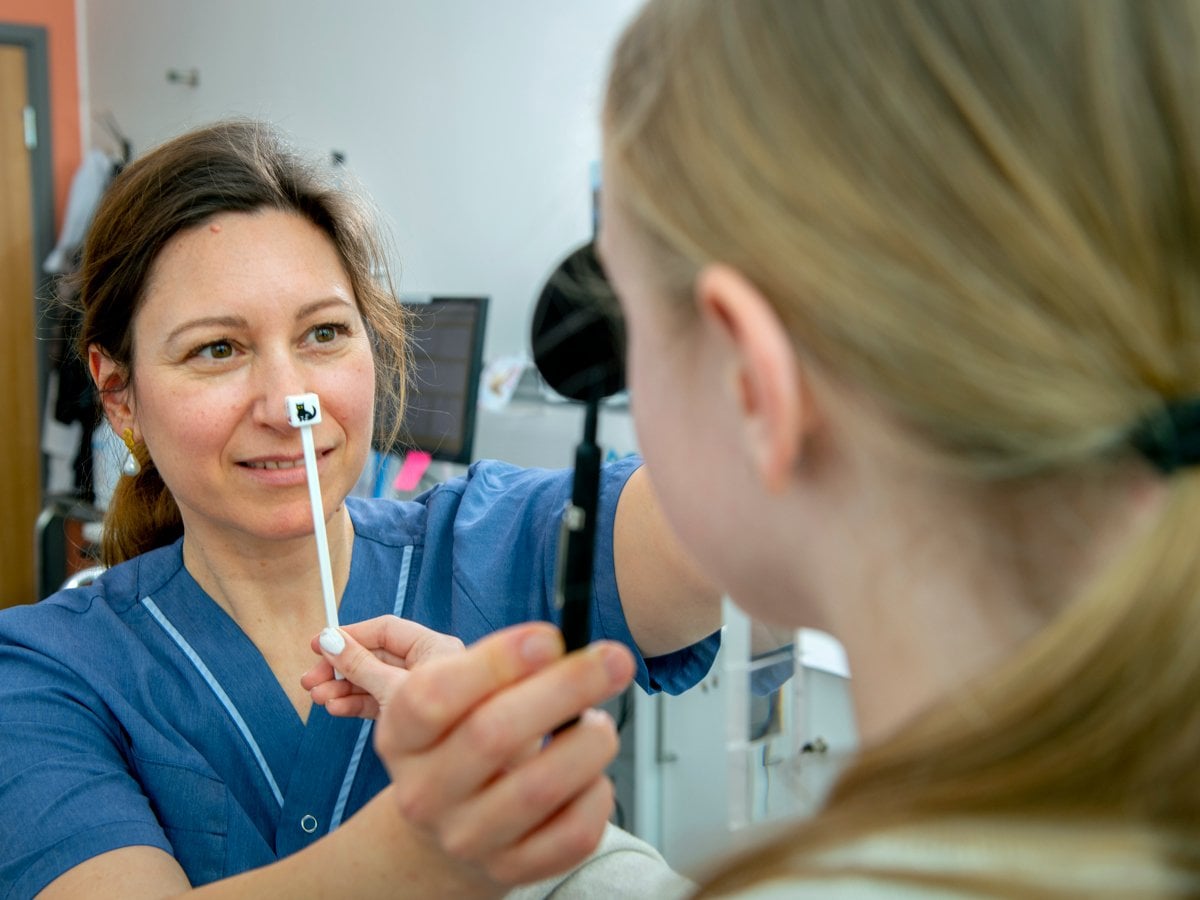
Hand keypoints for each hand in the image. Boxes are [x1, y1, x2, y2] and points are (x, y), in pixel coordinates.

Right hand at [301, 616, 464, 718]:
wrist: (464, 769)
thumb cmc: (442, 723)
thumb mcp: (394, 690)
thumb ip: (362, 666)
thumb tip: (330, 642)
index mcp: (434, 648)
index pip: (385, 630)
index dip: (351, 635)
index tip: (319, 644)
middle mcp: (427, 665)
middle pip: (374, 656)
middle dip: (341, 668)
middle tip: (310, 680)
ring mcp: (417, 690)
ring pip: (373, 680)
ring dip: (343, 688)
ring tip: (319, 698)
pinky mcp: (410, 713)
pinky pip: (378, 700)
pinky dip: (356, 703)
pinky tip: (336, 708)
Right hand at [314, 619, 636, 885]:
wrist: (450, 826)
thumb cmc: (467, 741)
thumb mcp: (460, 700)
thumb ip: (501, 669)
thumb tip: (566, 647)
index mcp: (403, 736)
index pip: (433, 696)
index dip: (495, 661)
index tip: (550, 637)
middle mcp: (425, 792)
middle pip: (492, 734)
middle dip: (565, 687)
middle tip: (614, 660)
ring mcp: (466, 838)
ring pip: (538, 788)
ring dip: (587, 744)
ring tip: (599, 725)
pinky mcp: (510, 869)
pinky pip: (571, 835)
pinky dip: (597, 795)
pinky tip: (594, 774)